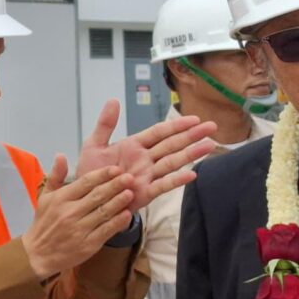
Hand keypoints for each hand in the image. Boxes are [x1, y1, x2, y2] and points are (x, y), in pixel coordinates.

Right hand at [17, 156, 137, 277]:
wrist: (38, 253)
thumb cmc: (43, 223)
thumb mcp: (44, 197)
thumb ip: (55, 176)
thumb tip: (61, 155)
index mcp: (61, 199)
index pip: (85, 182)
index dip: (103, 174)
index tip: (116, 169)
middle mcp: (70, 212)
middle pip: (97, 195)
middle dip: (115, 185)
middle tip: (130, 177)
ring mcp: (79, 229)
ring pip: (104, 212)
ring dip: (119, 202)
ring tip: (131, 193)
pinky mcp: (88, 244)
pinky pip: (106, 230)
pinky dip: (118, 222)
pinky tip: (127, 214)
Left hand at [76, 101, 219, 212]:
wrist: (86, 198)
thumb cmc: (91, 173)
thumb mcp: (94, 145)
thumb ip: (105, 124)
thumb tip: (113, 100)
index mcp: (134, 146)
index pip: (160, 132)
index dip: (177, 125)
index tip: (195, 118)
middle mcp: (145, 160)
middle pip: (172, 144)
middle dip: (192, 136)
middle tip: (212, 127)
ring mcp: (147, 176)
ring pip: (173, 162)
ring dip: (191, 154)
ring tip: (210, 145)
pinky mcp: (145, 193)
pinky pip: (163, 185)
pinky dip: (177, 180)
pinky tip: (193, 174)